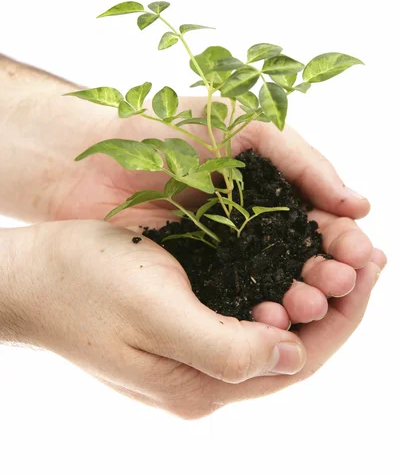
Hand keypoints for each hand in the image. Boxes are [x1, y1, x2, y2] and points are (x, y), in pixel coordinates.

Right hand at [0, 220, 385, 418]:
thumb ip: (225, 347)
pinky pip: (248, 309)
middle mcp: (205, 376)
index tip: (371, 267)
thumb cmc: (85, 285)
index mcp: (201, 384)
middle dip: (337, 299)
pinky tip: (293, 256)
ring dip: (311, 288)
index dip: (343, 315)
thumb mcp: (154, 313)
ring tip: (341, 250)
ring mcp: (195, 352)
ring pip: (274, 325)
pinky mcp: (186, 324)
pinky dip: (278, 282)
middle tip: (367, 252)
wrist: (33, 278)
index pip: (296, 360)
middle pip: (293, 344)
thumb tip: (294, 355)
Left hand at [51, 97, 376, 328]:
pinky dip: (251, 313)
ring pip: (271, 286)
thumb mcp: (240, 124)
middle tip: (336, 288)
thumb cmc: (165, 128)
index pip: (321, 221)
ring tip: (306, 306)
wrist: (89, 154)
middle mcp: (251, 226)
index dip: (343, 241)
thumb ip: (300, 159)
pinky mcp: (192, 278)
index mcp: (269, 189)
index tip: (361, 258)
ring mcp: (222, 255)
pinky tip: (265, 321)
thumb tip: (359, 205)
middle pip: (302, 260)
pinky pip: (231, 301)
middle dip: (325, 275)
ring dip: (295, 299)